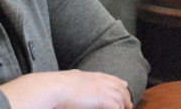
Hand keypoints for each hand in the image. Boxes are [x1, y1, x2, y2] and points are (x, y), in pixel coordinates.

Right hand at [0, 70, 132, 108]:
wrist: (51, 88)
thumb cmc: (51, 87)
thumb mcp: (64, 80)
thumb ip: (71, 79)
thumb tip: (70, 77)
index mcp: (87, 75)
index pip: (106, 77)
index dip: (116, 81)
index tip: (123, 84)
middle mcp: (96, 80)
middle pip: (116, 86)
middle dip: (124, 93)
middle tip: (129, 101)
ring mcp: (100, 89)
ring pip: (118, 96)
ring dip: (124, 103)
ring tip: (127, 108)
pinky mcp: (101, 99)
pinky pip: (115, 106)